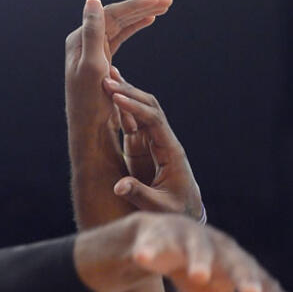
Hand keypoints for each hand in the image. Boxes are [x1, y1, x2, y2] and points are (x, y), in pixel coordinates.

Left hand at [65, 0, 173, 146]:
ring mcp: (93, 48)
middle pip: (117, 15)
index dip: (135, 5)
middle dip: (142, 6)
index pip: (112, 14)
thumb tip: (93, 0)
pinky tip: (148, 20)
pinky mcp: (101, 58)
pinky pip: (120, 35)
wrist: (88, 127)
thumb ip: (93, 32)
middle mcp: (85, 39)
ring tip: (163, 6)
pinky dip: (135, 26)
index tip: (157, 0)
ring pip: (120, 24)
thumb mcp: (93, 67)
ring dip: (141, 13)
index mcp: (81, 39)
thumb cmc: (90, 103)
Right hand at [76, 213, 292, 291]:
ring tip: (199, 276)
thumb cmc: (199, 277)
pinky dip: (149, 250)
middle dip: (242, 277)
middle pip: (233, 262)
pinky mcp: (158, 237)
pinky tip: (144, 258)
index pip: (260, 281)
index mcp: (237, 265)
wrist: (158, 243)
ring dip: (199, 260)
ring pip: (196, 248)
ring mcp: (187, 239)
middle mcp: (217, 249)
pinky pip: (153, 245)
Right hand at [102, 70, 203, 221]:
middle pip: (149, 108)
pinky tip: (109, 96)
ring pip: (141, 112)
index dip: (135, 108)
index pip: (154, 121)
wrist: (186, 213)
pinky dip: (121, 109)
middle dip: (129, 92)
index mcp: (171, 152)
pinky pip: (134, 123)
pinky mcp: (144, 149)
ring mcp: (154, 144)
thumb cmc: (176, 211)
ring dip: (125, 95)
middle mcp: (164, 142)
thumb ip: (140, 194)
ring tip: (105, 78)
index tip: (116, 97)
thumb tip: (118, 186)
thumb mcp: (159, 206)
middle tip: (106, 79)